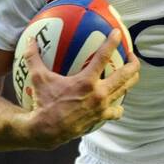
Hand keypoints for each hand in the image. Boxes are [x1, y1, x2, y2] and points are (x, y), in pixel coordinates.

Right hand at [17, 30, 139, 148]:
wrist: (47, 130)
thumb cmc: (43, 103)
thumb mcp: (38, 78)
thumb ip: (34, 58)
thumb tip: (30, 40)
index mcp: (86, 81)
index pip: (104, 57)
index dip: (112, 43)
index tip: (118, 33)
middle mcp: (99, 93)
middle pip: (126, 75)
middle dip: (133, 63)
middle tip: (131, 55)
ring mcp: (102, 106)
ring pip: (125, 90)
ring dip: (131, 80)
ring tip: (131, 73)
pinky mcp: (101, 117)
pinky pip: (116, 111)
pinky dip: (118, 106)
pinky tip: (117, 103)